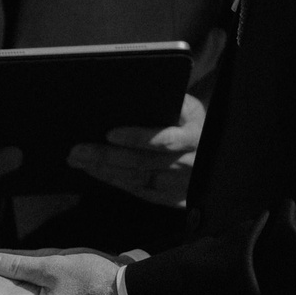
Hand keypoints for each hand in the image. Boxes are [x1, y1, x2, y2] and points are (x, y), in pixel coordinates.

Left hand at [68, 93, 203, 207]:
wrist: (217, 150)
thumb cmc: (192, 122)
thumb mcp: (189, 107)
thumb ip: (169, 102)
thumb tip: (134, 94)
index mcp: (196, 136)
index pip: (165, 141)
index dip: (137, 138)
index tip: (110, 134)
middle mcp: (192, 164)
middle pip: (144, 164)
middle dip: (107, 157)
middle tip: (78, 149)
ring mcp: (183, 186)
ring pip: (139, 181)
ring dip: (105, 171)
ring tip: (79, 160)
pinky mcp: (175, 200)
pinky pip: (142, 194)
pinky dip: (116, 182)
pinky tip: (96, 173)